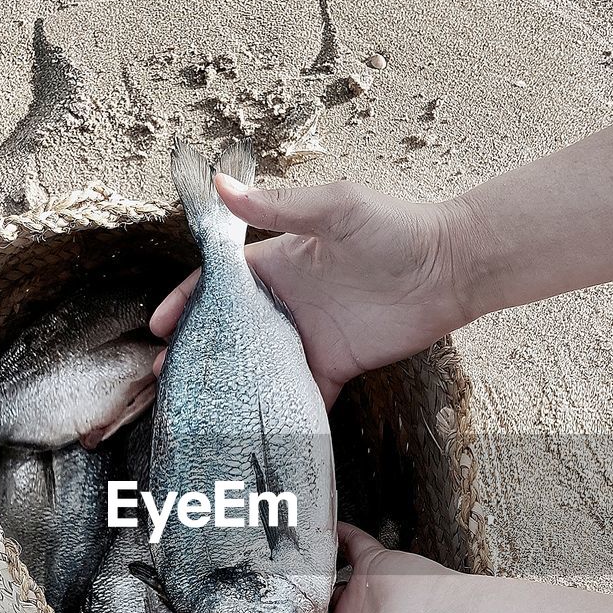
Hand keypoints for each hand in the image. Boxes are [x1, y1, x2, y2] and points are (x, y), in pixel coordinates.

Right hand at [151, 175, 474, 406]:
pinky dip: (281, 410)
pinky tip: (257, 427)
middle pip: (232, 331)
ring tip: (201, 408)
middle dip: (199, 352)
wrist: (451, 268)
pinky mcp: (336, 364)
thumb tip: (221, 186)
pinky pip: (301, 392)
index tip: (160, 327)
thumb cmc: (397, 228)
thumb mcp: (336, 208)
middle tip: (168, 379)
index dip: (187, 303)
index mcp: (278, 263)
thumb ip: (279, 205)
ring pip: (259, 365)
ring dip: (232, 385)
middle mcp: (287, 302)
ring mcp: (309, 336)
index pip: (220, 285)